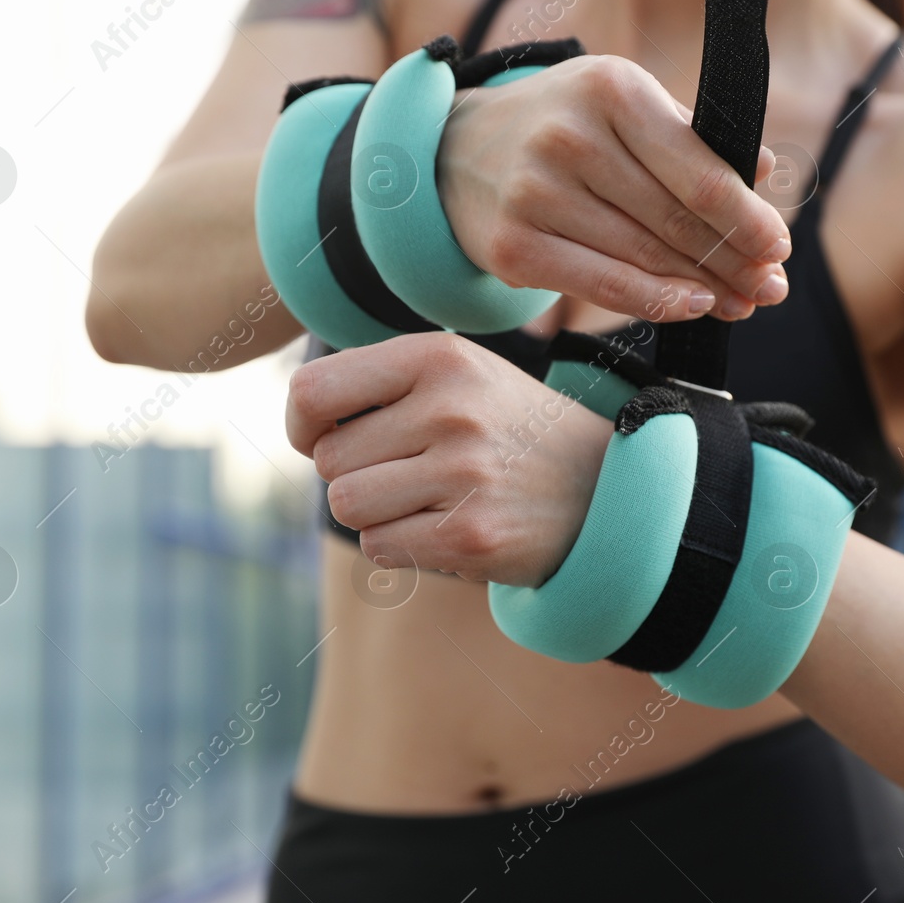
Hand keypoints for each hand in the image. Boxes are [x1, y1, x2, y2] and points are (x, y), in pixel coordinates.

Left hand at [286, 332, 612, 586]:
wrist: (606, 487)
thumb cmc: (507, 429)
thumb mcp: (458, 374)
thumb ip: (378, 379)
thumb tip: (297, 416)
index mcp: (440, 357)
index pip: (312, 392)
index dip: (301, 424)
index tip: (321, 436)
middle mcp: (451, 408)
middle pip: (328, 459)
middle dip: (355, 471)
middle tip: (413, 470)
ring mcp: (464, 473)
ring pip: (347, 505)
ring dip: (375, 511)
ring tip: (428, 498)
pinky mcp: (470, 535)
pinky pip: (378, 545)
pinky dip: (399, 543)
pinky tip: (446, 526)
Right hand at [438, 54, 787, 322]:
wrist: (456, 150)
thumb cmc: (565, 125)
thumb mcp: (623, 104)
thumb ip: (691, 136)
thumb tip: (762, 171)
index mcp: (610, 90)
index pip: (695, 170)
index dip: (745, 216)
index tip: (779, 245)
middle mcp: (569, 139)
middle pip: (673, 220)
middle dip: (732, 260)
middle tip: (770, 286)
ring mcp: (535, 195)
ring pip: (643, 257)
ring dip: (703, 288)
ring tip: (740, 302)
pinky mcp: (513, 247)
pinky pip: (602, 285)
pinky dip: (655, 301)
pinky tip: (692, 306)